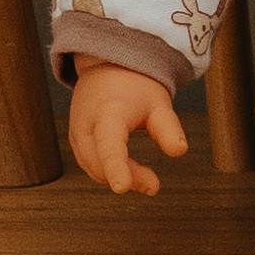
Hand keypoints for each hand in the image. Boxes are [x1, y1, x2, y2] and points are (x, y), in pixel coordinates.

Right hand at [67, 64, 191, 196]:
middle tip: (152, 183)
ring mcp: (77, 133)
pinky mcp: (75, 140)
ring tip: (144, 176)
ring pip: (94, 168)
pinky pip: (90, 165)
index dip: (115, 168)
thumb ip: (168, 129)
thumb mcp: (158, 104)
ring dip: (118, 177)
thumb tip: (179, 151)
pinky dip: (108, 172)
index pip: (110, 144)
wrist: (108, 68)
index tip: (122, 187)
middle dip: (127, 177)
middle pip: (101, 163)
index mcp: (109, 112)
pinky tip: (127, 171)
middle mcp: (86, 123)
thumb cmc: (132, 86)